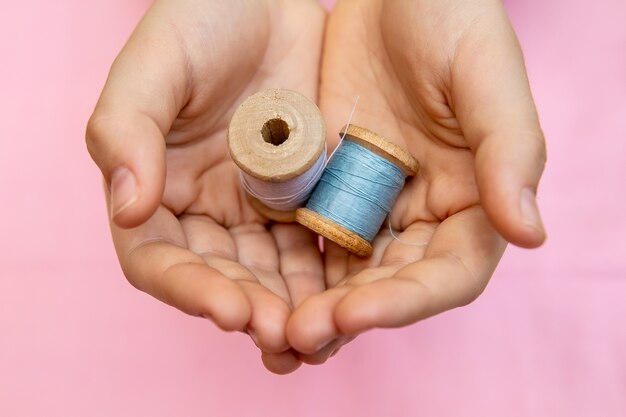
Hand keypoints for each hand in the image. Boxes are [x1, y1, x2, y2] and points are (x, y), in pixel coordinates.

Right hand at [85, 0, 326, 373]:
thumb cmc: (202, 21)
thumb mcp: (155, 65)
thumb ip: (127, 131)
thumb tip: (127, 210)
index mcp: (157, 191)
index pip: (159, 259)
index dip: (190, 290)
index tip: (229, 310)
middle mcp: (206, 211)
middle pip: (222, 279)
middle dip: (250, 310)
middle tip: (284, 334)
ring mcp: (258, 210)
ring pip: (272, 275)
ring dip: (292, 309)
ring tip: (319, 334)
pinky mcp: (305, 201)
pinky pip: (316, 248)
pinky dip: (328, 278)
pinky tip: (348, 299)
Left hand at [286, 0, 546, 362]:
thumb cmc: (448, 18)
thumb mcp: (484, 72)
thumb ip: (510, 150)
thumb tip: (529, 234)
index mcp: (473, 200)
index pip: (449, 274)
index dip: (406, 301)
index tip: (355, 313)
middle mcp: (423, 216)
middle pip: (389, 286)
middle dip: (348, 315)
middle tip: (299, 335)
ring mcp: (372, 206)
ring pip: (344, 275)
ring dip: (311, 306)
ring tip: (271, 331)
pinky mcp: (329, 190)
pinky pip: (306, 239)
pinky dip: (285, 268)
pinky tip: (254, 288)